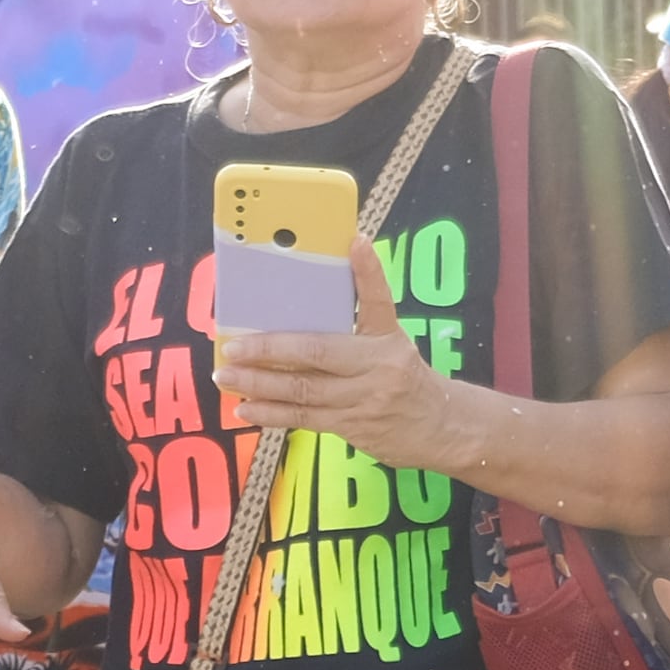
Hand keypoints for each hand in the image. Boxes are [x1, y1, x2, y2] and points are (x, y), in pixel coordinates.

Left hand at [211, 234, 460, 467]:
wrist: (443, 428)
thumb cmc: (406, 378)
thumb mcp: (392, 343)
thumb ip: (359, 320)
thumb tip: (317, 292)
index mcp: (388, 338)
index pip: (379, 299)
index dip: (369, 270)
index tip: (356, 242)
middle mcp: (378, 365)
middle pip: (317, 352)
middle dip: (270, 349)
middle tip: (234, 347)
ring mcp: (364, 399)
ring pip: (303, 389)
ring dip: (260, 384)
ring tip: (227, 377)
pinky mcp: (353, 426)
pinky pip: (304, 419)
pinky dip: (272, 413)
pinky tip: (246, 409)